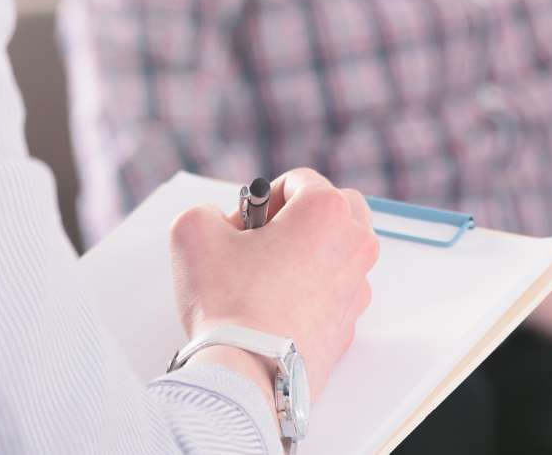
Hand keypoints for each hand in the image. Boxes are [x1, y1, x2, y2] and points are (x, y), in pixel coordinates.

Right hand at [170, 168, 379, 404]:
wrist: (247, 373)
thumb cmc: (229, 305)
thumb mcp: (193, 233)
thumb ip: (207, 211)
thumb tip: (217, 220)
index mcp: (327, 211)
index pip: (300, 180)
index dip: (262, 198)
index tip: (243, 224)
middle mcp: (355, 244)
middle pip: (337, 207)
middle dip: (301, 215)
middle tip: (264, 240)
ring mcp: (358, 286)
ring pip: (341, 250)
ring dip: (310, 252)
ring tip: (268, 276)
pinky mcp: (351, 322)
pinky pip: (336, 291)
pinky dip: (314, 291)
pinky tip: (278, 306)